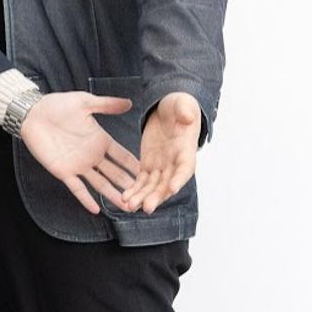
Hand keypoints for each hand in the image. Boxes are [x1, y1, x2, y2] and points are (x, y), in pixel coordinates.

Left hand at [16, 92, 141, 213]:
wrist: (31, 112)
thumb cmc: (56, 105)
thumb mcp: (84, 102)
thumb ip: (106, 105)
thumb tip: (130, 103)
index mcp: (100, 141)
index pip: (123, 156)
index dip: (136, 166)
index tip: (154, 176)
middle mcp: (92, 156)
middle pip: (116, 174)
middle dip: (130, 186)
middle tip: (147, 198)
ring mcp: (78, 165)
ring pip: (100, 184)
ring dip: (113, 195)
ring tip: (128, 208)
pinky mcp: (63, 171)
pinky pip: (76, 188)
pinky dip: (86, 199)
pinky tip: (96, 209)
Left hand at [126, 92, 202, 213]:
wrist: (169, 110)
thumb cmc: (179, 107)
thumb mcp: (182, 104)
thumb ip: (184, 111)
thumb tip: (187, 117)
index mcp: (186, 149)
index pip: (185, 167)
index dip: (179, 178)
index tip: (172, 188)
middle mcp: (175, 162)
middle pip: (167, 183)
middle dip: (157, 195)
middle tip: (146, 207)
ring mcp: (162, 166)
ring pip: (152, 186)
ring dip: (142, 197)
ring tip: (130, 207)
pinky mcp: (148, 165)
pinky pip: (141, 180)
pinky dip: (134, 190)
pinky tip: (124, 198)